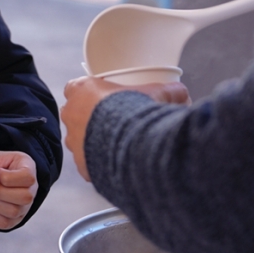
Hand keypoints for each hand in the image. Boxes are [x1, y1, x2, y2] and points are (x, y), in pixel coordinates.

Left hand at [61, 75, 190, 180]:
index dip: (89, 92)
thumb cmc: (138, 113)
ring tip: (117, 144)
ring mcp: (74, 141)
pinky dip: (99, 163)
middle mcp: (71, 115)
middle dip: (90, 117)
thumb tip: (182, 93)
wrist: (134, 145)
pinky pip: (88, 164)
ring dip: (94, 141)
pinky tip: (116, 163)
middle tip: (113, 121)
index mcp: (81, 90)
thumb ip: (169, 91)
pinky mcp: (81, 165)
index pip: (75, 87)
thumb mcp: (159, 93)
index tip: (103, 97)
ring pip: (80, 140)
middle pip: (75, 114)